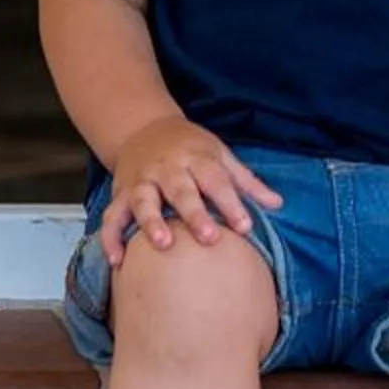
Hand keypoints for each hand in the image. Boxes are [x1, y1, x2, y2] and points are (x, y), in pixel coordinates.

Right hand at [98, 119, 279, 264]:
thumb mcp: (219, 154)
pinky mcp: (120, 194)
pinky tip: (116, 260)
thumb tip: (277, 204)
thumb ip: (246, 181)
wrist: (143, 128)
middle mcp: (167, 169)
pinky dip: (110, 238)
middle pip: (180, 190)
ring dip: (151, 222)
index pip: (216, 181)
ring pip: (144, 201)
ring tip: (162, 244)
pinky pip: (112, 217)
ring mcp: (141, 181)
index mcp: (196, 158)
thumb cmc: (189, 147)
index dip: (231, 203)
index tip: (245, 227)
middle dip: (193, 213)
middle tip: (209, 238)